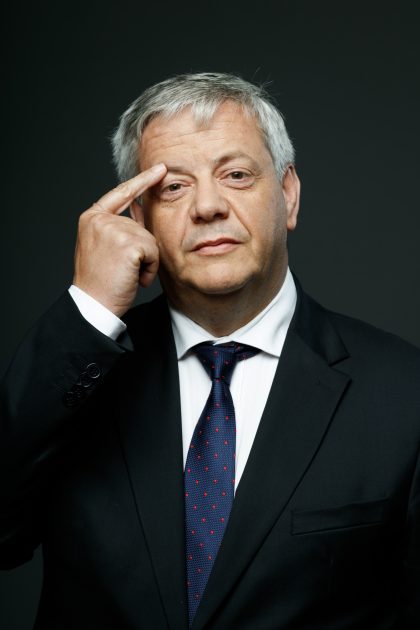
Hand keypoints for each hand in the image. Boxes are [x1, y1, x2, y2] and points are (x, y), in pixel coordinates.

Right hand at [73, 163, 166, 316]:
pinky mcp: (128, 243)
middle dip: (142, 251)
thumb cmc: (101, 281)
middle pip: (141, 226)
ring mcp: (113, 229)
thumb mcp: (106, 247)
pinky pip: (154, 251)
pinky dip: (150, 269)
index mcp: (92, 217)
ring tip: (127, 275)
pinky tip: (134, 278)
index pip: (121, 193)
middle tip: (123, 271)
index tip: (160, 169)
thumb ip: (120, 227)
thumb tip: (141, 208)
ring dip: (146, 262)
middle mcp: (100, 218)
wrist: (93, 305)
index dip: (142, 181)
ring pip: (150, 239)